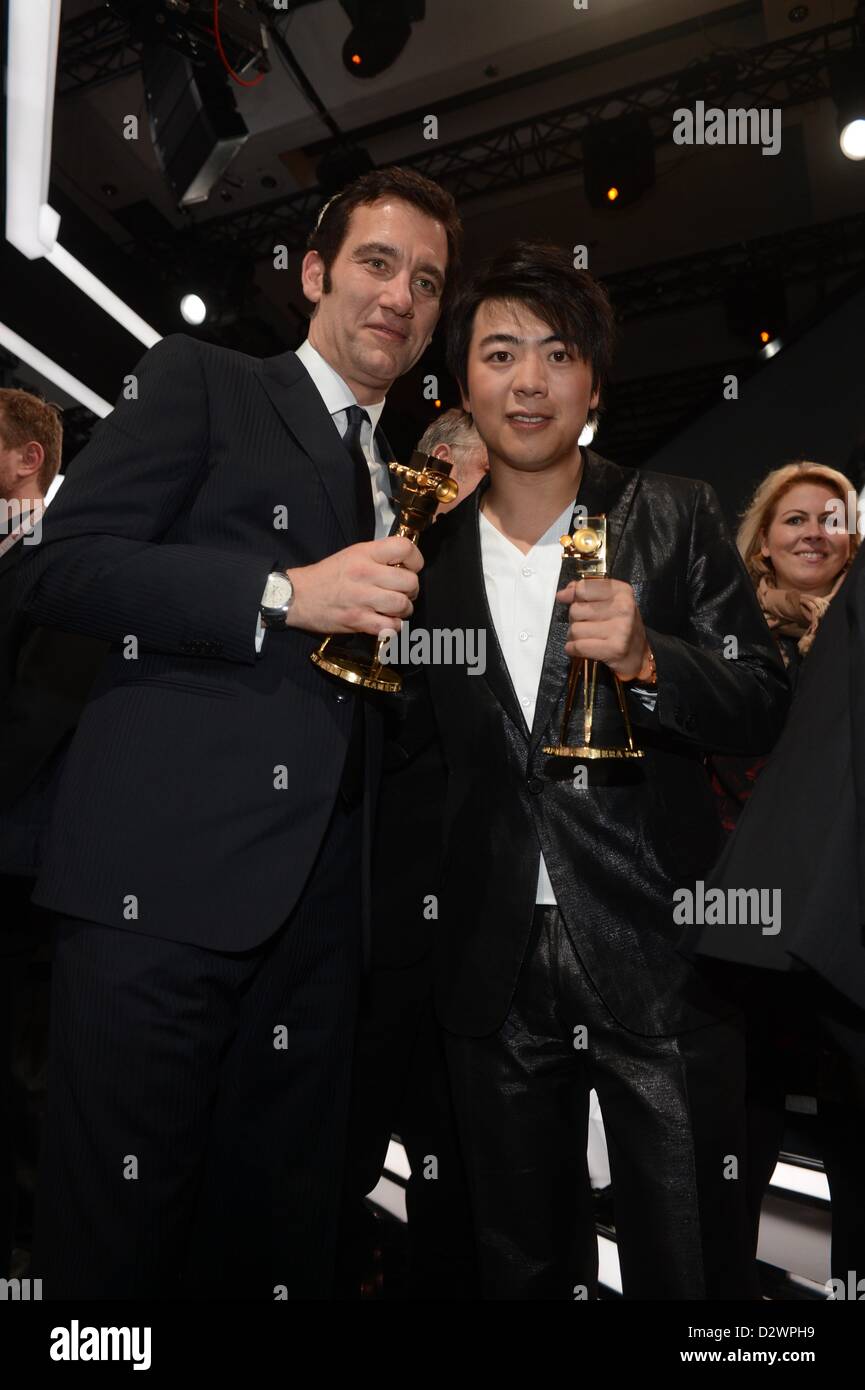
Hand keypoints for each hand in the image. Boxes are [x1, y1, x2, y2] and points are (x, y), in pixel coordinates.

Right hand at [284, 537, 423, 636]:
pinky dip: (392, 628)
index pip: (405, 548)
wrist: (297, 596)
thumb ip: (378, 557)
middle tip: (403, 593)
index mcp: (365, 553)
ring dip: (404, 610)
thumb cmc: (326, 576)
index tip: (411, 568)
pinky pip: (389, 627)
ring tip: (395, 609)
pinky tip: (386, 623)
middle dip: (412, 590)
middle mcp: (365, 573)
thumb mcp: (351, 554)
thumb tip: (404, 564)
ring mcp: (362, 598)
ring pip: (402, 605)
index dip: (415, 560)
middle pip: (410, 582)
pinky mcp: (357, 620)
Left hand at [556, 575, 650, 679]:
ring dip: (575, 636)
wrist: (639, 654)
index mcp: (622, 591)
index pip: (583, 587)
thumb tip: (563, 594)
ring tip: (587, 638)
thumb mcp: (609, 602)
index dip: (574, 595)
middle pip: (576, 610)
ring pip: (575, 629)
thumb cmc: (620, 626)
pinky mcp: (614, 648)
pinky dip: (573, 649)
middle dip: (575, 619)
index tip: (572, 600)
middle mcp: (623, 607)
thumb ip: (585, 592)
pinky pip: (578, 646)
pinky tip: (580, 649)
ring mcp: (620, 628)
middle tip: (588, 625)